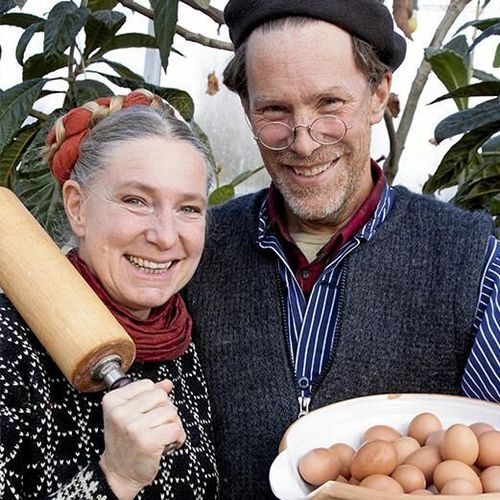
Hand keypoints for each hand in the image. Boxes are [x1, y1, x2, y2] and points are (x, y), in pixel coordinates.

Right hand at [99, 379, 185, 499]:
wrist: (118, 474)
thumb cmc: (124, 442)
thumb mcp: (129, 413)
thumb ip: (147, 394)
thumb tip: (167, 383)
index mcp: (113, 400)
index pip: (148, 384)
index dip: (153, 398)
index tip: (147, 412)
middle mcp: (121, 412)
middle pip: (161, 396)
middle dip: (165, 410)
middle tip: (157, 424)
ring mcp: (133, 427)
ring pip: (171, 412)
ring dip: (173, 424)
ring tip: (161, 434)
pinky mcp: (148, 441)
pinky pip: (175, 428)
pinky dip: (178, 436)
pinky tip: (168, 443)